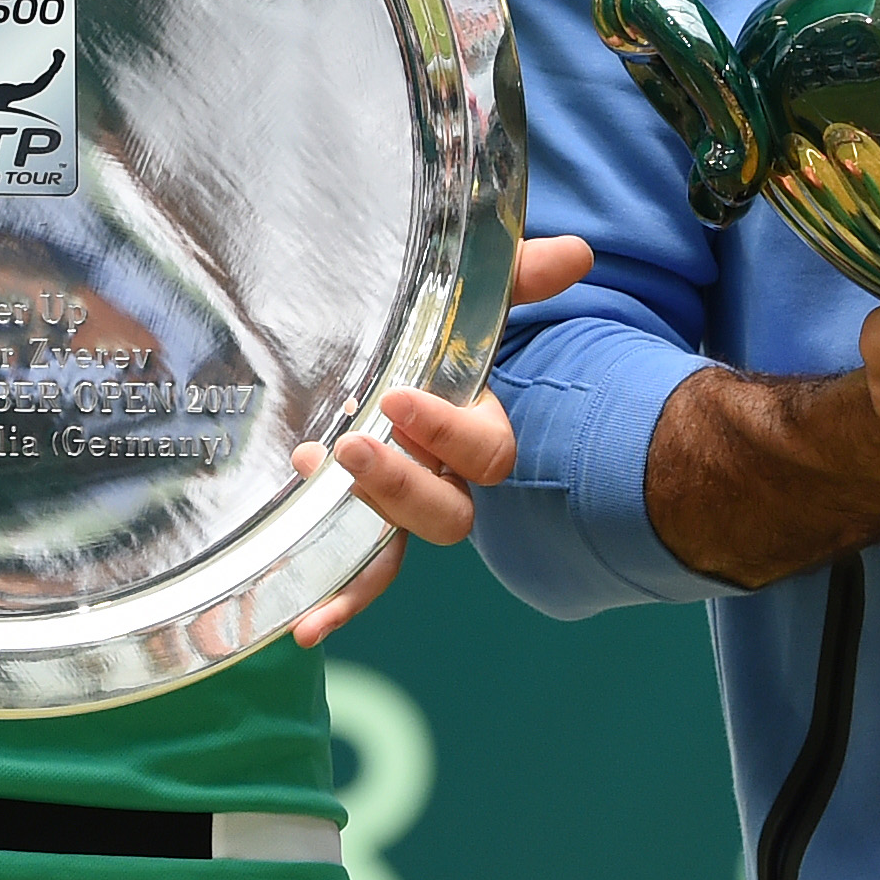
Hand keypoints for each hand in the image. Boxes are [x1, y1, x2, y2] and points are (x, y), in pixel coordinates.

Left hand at [288, 234, 595, 644]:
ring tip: (315, 496)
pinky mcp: (358, 522)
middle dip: (400, 486)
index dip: (451, 433)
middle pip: (447, 515)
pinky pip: (360, 574)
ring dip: (363, 545)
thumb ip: (516, 276)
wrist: (384, 351)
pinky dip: (337, 601)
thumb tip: (576, 253)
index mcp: (474, 430)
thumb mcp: (469, 299)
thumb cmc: (437, 330)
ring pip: (400, 546)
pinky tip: (304, 626)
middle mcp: (445, 479)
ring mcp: (402, 507)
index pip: (486, 452)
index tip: (399, 398)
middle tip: (351, 447)